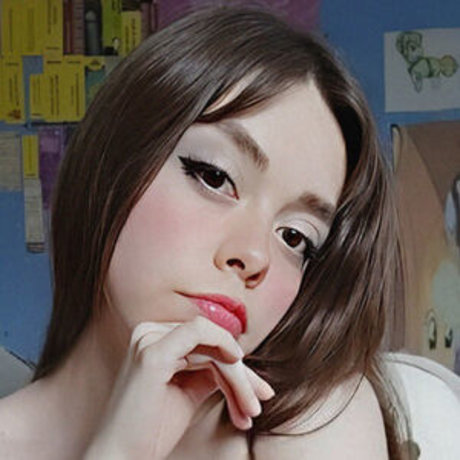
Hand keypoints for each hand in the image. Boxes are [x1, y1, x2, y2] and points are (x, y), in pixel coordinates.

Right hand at [83, 316, 274, 459]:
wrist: (121, 457)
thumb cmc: (154, 427)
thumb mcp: (190, 389)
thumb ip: (210, 368)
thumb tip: (240, 361)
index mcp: (155, 338)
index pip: (205, 342)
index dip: (235, 366)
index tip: (258, 392)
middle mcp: (149, 332)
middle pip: (211, 342)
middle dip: (240, 374)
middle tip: (258, 402)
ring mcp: (148, 339)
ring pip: (212, 343)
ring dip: (237, 377)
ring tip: (249, 410)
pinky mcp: (153, 352)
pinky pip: (199, 333)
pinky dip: (224, 345)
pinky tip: (238, 365)